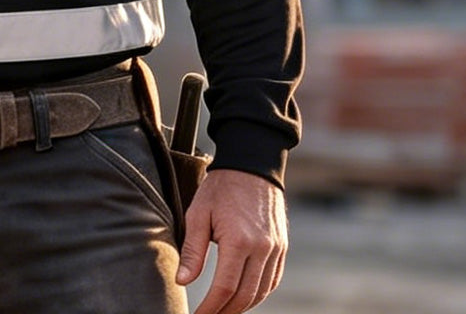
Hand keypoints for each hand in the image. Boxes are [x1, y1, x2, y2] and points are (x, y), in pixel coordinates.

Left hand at [175, 169, 286, 313]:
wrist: (251, 166)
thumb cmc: (221, 188)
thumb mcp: (199, 213)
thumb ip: (192, 250)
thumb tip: (183, 281)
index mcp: (239, 240)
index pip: (224, 288)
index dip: (210, 308)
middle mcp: (262, 249)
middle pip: (244, 296)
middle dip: (224, 312)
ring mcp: (275, 250)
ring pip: (260, 292)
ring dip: (241, 306)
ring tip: (222, 310)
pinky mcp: (281, 248)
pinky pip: (272, 281)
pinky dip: (257, 293)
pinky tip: (243, 296)